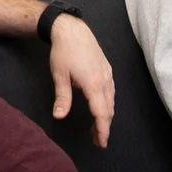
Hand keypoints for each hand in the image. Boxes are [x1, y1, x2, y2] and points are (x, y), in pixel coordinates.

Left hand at [47, 14, 115, 147]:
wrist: (72, 30)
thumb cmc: (64, 51)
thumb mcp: (59, 76)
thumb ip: (62, 98)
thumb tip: (60, 116)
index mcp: (93, 84)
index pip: (101, 113)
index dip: (102, 129)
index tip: (102, 142)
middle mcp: (104, 80)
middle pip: (109, 110)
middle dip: (104, 126)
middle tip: (98, 140)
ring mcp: (107, 75)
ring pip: (111, 101)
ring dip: (105, 116)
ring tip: (97, 127)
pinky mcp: (107, 70)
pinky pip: (111, 92)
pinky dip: (107, 104)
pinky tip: (100, 107)